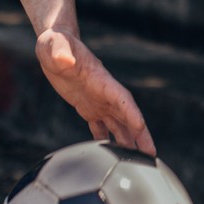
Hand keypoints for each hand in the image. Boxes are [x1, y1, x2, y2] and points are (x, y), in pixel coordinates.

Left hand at [35, 28, 155, 154]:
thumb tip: (63, 59)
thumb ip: (60, 51)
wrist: (54, 45)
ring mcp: (97, 100)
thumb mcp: (53, 45)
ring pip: (118, 124)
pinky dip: (106, 139)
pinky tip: (110, 154)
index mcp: (99, 78)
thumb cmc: (54, 42)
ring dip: (128, 141)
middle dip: (139, 134)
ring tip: (137, 161)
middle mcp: (103, 92)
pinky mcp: (87, 106)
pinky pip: (100, 126)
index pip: (120, 96)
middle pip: (127, 115)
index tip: (141, 126)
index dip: (131, 111)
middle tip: (151, 154)